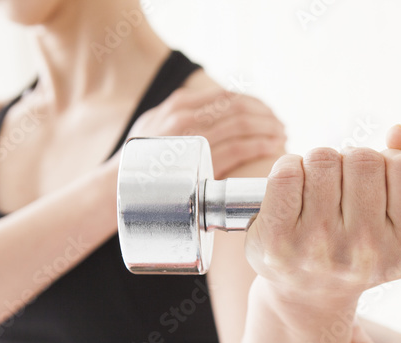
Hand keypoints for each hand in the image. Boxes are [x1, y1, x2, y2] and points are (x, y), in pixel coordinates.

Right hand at [127, 87, 285, 177]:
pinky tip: (272, 147)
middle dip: (265, 115)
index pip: (226, 95)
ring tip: (280, 135)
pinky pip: (238, 147)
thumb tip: (208, 108)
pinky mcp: (199, 161)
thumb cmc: (140, 161)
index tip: (267, 113)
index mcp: (178, 104)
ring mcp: (193, 138)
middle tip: (279, 125)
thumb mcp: (153, 125)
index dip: (253, 103)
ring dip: (267, 128)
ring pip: (242, 124)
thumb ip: (178, 115)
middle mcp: (186, 115)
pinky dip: (260, 145)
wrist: (120, 187)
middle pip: (238, 107)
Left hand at [243, 126, 400, 302]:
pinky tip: (294, 194)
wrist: (310, 293)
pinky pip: (287, 171)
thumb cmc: (363, 239)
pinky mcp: (278, 241)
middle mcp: (367, 251)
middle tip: (345, 192)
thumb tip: (399, 132)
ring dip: (321, 166)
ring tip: (320, 195)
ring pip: (324, 159)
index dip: (392, 163)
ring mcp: (320, 247)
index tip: (380, 185)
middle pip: (364, 158)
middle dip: (352, 163)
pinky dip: (289, 169)